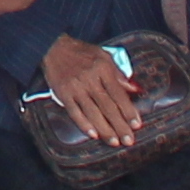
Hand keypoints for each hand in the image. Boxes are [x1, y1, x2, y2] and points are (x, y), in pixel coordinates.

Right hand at [38, 33, 145, 147]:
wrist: (53, 47)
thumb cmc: (82, 52)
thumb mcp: (104, 56)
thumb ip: (119, 74)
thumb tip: (134, 88)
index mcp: (103, 69)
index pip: (119, 94)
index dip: (128, 111)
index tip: (136, 125)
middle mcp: (90, 80)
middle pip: (107, 107)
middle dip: (119, 125)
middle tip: (128, 140)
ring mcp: (76, 88)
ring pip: (92, 113)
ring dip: (104, 129)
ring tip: (114, 142)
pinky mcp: (63, 94)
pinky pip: (74, 112)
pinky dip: (84, 124)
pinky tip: (93, 134)